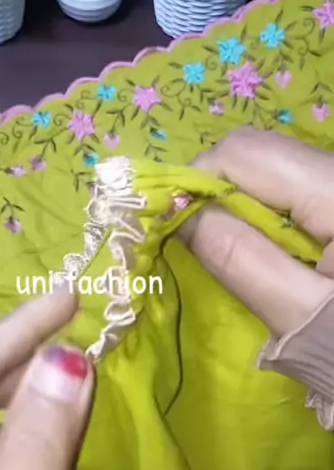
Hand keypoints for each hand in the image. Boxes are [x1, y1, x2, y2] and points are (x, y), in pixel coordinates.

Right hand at [180, 128, 333, 336]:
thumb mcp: (302, 317)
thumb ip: (239, 258)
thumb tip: (180, 213)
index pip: (246, 154)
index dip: (196, 182)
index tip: (167, 225)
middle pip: (262, 152)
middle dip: (217, 189)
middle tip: (197, 241)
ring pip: (279, 168)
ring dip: (243, 202)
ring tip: (236, 251)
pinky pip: (300, 188)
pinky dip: (271, 211)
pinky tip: (273, 250)